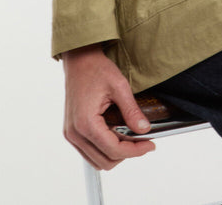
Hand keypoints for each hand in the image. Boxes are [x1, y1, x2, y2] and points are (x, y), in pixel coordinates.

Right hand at [62, 44, 155, 169]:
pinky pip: (89, 152)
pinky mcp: (71, 132)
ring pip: (96, 160)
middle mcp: (75, 132)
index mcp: (86, 123)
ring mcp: (71, 134)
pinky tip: (117, 136)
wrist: (79, 60)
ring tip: (131, 140)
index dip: (135, 151)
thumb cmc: (96, 69)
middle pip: (105, 161)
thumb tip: (144, 129)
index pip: (114, 150)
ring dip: (115, 154)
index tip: (150, 145)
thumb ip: (131, 111)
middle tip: (143, 142)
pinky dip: (105, 150)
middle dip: (127, 154)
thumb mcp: (119, 86)